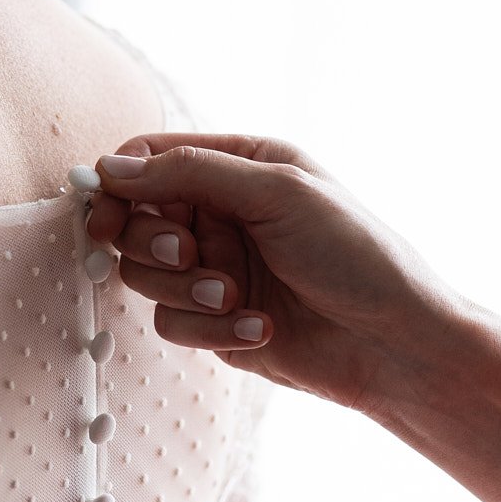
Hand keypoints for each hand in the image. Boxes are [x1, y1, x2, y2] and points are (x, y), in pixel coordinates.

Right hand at [86, 132, 466, 418]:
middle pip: (135, 219)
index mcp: (239, 165)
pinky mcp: (216, 321)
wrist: (396, 343)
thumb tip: (110, 168)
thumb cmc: (355, 253)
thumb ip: (189, 172)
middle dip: (153, 242)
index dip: (117, 184)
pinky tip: (259, 328)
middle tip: (186, 255)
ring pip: (145, 275)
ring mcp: (217, 268)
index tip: (104, 214)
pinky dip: (208, 328)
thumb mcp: (277, 191)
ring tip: (236, 296)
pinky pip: (172, 322)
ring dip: (185, 290)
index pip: (150, 158)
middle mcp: (222, 213)